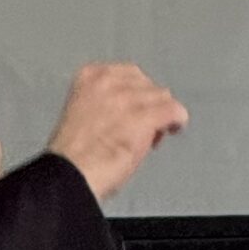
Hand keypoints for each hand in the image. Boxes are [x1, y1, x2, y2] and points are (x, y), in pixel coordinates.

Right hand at [45, 62, 187, 201]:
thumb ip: (104, 106)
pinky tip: (175, 129)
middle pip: (147, 85)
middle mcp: (110, 80)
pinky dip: (177, 120)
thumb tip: (129, 116)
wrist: (70, 174)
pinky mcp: (145, 116)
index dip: (135, 94)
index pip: (128, 75)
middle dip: (149, 104)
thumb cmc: (72, 157)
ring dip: (160, 115)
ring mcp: (129, 98)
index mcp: (90, 76)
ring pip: (162, 97)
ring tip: (152, 137)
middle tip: (142, 129)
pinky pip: (174, 110)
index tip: (132, 112)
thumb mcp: (83, 115)